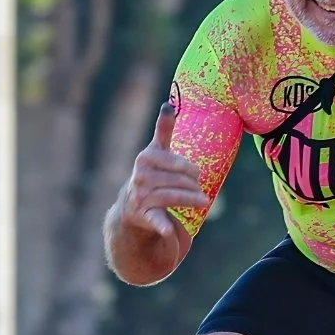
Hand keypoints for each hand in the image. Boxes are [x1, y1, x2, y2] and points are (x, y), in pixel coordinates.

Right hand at [120, 103, 209, 239]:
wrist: (130, 206)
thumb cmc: (150, 174)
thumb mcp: (155, 151)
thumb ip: (163, 130)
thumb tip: (168, 104)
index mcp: (144, 158)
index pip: (175, 162)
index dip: (188, 168)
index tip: (197, 173)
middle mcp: (139, 177)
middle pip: (176, 181)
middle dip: (192, 185)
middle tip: (201, 190)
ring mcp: (140, 197)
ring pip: (172, 197)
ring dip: (191, 200)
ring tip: (204, 201)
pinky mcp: (143, 216)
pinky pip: (154, 220)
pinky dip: (161, 226)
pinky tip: (169, 231)